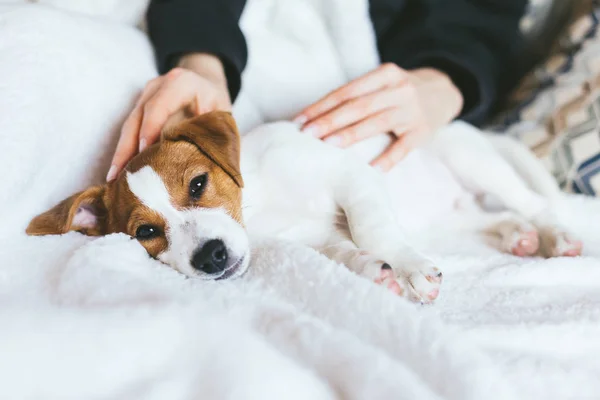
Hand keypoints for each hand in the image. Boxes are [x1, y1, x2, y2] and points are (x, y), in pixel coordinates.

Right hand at [107, 53, 230, 180]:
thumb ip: (212, 133)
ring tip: (115, 179)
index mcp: (182, 83)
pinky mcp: (139, 106)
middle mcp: (158, 86)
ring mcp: (145, 95)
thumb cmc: (216, 103)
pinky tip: (121, 171)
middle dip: (127, 148)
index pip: (160, 105)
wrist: (206, 82)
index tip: (144, 151)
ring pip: (129, 125)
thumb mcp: (222, 114)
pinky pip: (130, 130)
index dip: (150, 128)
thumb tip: (206, 166)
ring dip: (121, 153)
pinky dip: (126, 150)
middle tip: (120, 176)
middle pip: (138, 117)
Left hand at [294, 63, 463, 171]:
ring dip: (351, 134)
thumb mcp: (383, 83)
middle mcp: (399, 89)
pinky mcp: (423, 131)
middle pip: (359, 106)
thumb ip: (358, 95)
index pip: (347, 91)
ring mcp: (412, 111)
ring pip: (377, 122)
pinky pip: (403, 147)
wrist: (445, 92)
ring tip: (329, 145)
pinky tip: (371, 169)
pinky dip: (387, 159)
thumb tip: (315, 118)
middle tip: (308, 133)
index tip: (301, 119)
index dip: (322, 105)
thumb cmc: (400, 93)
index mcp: (384, 74)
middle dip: (330, 120)